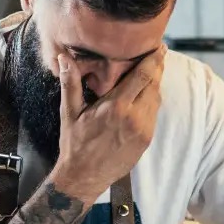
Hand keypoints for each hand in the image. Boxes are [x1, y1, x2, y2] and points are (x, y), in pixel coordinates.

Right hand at [50, 47, 164, 202]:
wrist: (84, 177)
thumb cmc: (75, 144)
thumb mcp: (69, 112)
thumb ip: (70, 83)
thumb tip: (63, 57)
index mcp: (116, 106)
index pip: (143, 76)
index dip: (154, 59)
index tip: (160, 46)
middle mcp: (134, 117)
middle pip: (154, 85)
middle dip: (158, 67)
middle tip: (159, 53)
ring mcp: (143, 130)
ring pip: (156, 99)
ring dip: (155, 84)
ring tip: (152, 72)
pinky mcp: (146, 140)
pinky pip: (154, 114)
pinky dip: (151, 101)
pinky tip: (144, 96)